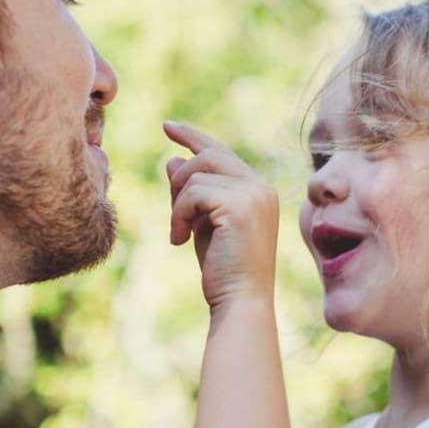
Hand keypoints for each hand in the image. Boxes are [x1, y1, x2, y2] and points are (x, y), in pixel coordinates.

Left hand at [163, 120, 278, 309]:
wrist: (241, 300)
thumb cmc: (223, 269)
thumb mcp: (203, 224)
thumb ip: (192, 192)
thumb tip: (172, 160)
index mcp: (258, 190)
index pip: (222, 152)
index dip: (193, 136)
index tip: (168, 126)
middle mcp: (260, 187)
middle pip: (209, 155)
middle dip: (180, 178)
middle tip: (172, 210)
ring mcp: (253, 194)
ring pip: (197, 174)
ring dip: (178, 203)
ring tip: (179, 233)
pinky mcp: (239, 205)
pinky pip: (193, 193)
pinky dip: (179, 214)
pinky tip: (179, 240)